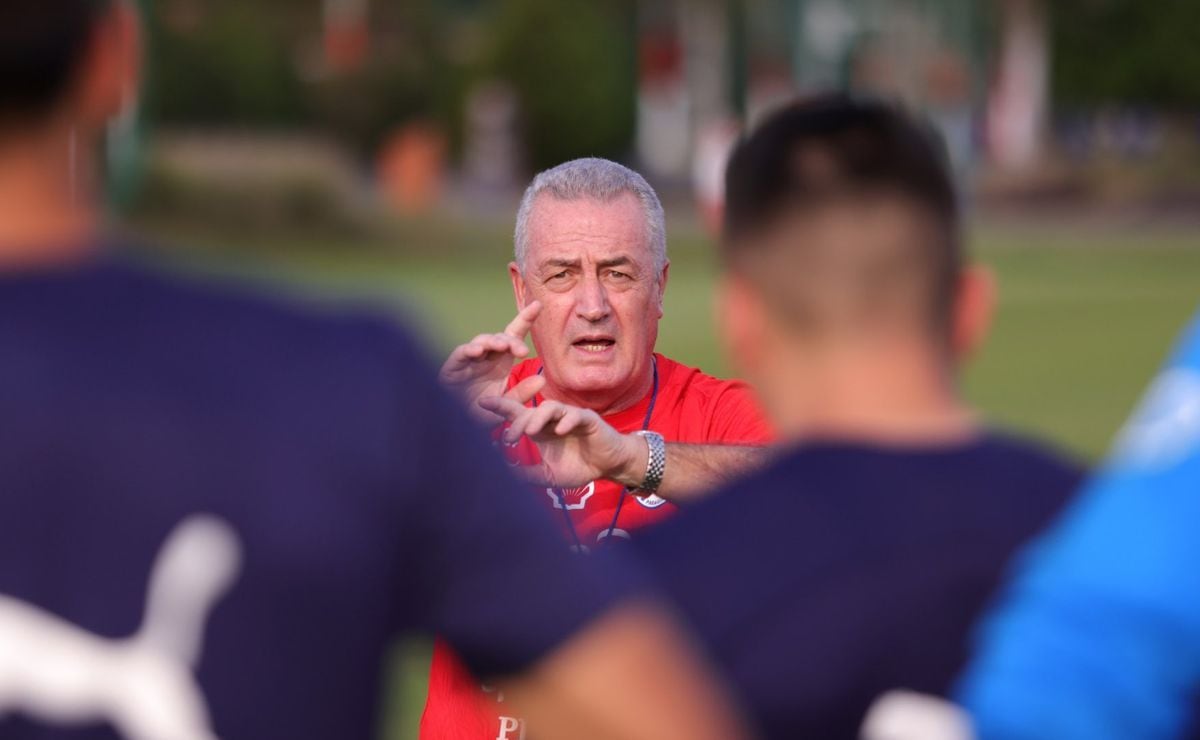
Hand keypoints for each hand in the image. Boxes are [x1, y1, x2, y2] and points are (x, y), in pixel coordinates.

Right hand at [440, 301, 542, 422]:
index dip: (525, 320)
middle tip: (521, 351)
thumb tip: (541, 380)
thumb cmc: (481, 412)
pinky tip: (477, 351)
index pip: (514, 336)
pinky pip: (461, 353)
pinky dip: (469, 350)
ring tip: (502, 346)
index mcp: (501, 361)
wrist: (457, 426)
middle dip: (511, 341)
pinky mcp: (453, 367)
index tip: (538, 306)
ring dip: (492, 341)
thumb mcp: (506, 405)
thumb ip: (522, 394)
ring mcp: (470, 360)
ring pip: (482, 341)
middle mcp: (487, 357)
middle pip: (500, 338)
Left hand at [479, 396, 646, 489]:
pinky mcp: (588, 419)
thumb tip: (503, 477)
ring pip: (551, 407)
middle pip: (531, 410)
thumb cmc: (578, 466)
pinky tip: (561, 430)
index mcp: (540, 429)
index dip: (501, 406)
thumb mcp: (548, 475)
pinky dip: (567, 421)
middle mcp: (551, 420)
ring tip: (531, 430)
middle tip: (509, 436)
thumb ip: (527, 474)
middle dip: (518, 420)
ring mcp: (569, 417)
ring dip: (539, 416)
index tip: (481, 402)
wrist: (608, 466)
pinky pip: (576, 415)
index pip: (518, 414)